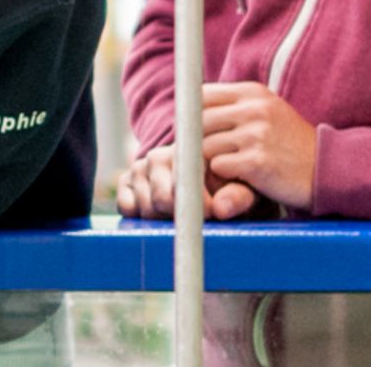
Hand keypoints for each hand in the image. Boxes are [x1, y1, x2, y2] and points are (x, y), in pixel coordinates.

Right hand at [113, 142, 258, 220]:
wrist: (211, 182)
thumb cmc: (231, 186)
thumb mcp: (245, 189)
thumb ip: (238, 197)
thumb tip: (221, 208)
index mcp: (187, 151)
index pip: (182, 184)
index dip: (196, 206)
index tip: (210, 214)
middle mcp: (159, 156)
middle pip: (159, 200)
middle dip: (179, 216)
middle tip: (197, 219)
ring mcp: (140, 168)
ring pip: (143, 206)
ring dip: (162, 219)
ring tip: (181, 216)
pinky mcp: (126, 182)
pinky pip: (125, 205)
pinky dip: (138, 215)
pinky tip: (158, 216)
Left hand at [202, 82, 319, 209]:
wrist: (328, 169)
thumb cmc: (290, 144)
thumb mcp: (267, 112)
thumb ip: (233, 106)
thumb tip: (188, 105)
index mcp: (254, 93)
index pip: (200, 96)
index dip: (193, 116)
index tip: (199, 132)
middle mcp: (255, 109)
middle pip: (197, 122)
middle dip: (198, 141)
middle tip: (212, 156)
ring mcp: (257, 135)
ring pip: (205, 146)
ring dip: (212, 162)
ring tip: (234, 167)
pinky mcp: (257, 162)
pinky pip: (218, 166)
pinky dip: (225, 175)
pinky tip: (243, 176)